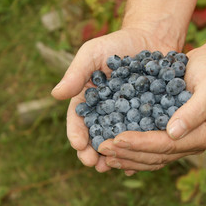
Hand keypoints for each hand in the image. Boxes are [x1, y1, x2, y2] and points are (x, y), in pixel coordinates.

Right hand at [51, 28, 179, 173]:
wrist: (150, 37)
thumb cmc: (117, 43)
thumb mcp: (93, 53)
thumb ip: (76, 73)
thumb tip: (54, 95)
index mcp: (89, 99)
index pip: (79, 120)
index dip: (77, 134)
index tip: (79, 145)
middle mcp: (106, 110)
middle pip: (97, 135)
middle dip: (94, 152)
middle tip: (95, 165)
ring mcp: (128, 114)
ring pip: (119, 139)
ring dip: (115, 155)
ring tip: (115, 167)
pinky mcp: (148, 114)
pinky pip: (143, 132)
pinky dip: (139, 145)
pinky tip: (141, 157)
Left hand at [98, 45, 205, 172]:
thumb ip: (194, 111)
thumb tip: (173, 133)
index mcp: (205, 134)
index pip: (167, 145)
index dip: (141, 143)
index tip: (117, 139)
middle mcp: (193, 141)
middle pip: (157, 155)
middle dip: (129, 153)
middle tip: (102, 149)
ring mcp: (184, 139)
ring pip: (153, 156)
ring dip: (128, 156)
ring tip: (104, 153)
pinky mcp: (174, 131)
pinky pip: (152, 146)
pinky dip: (135, 150)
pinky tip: (118, 152)